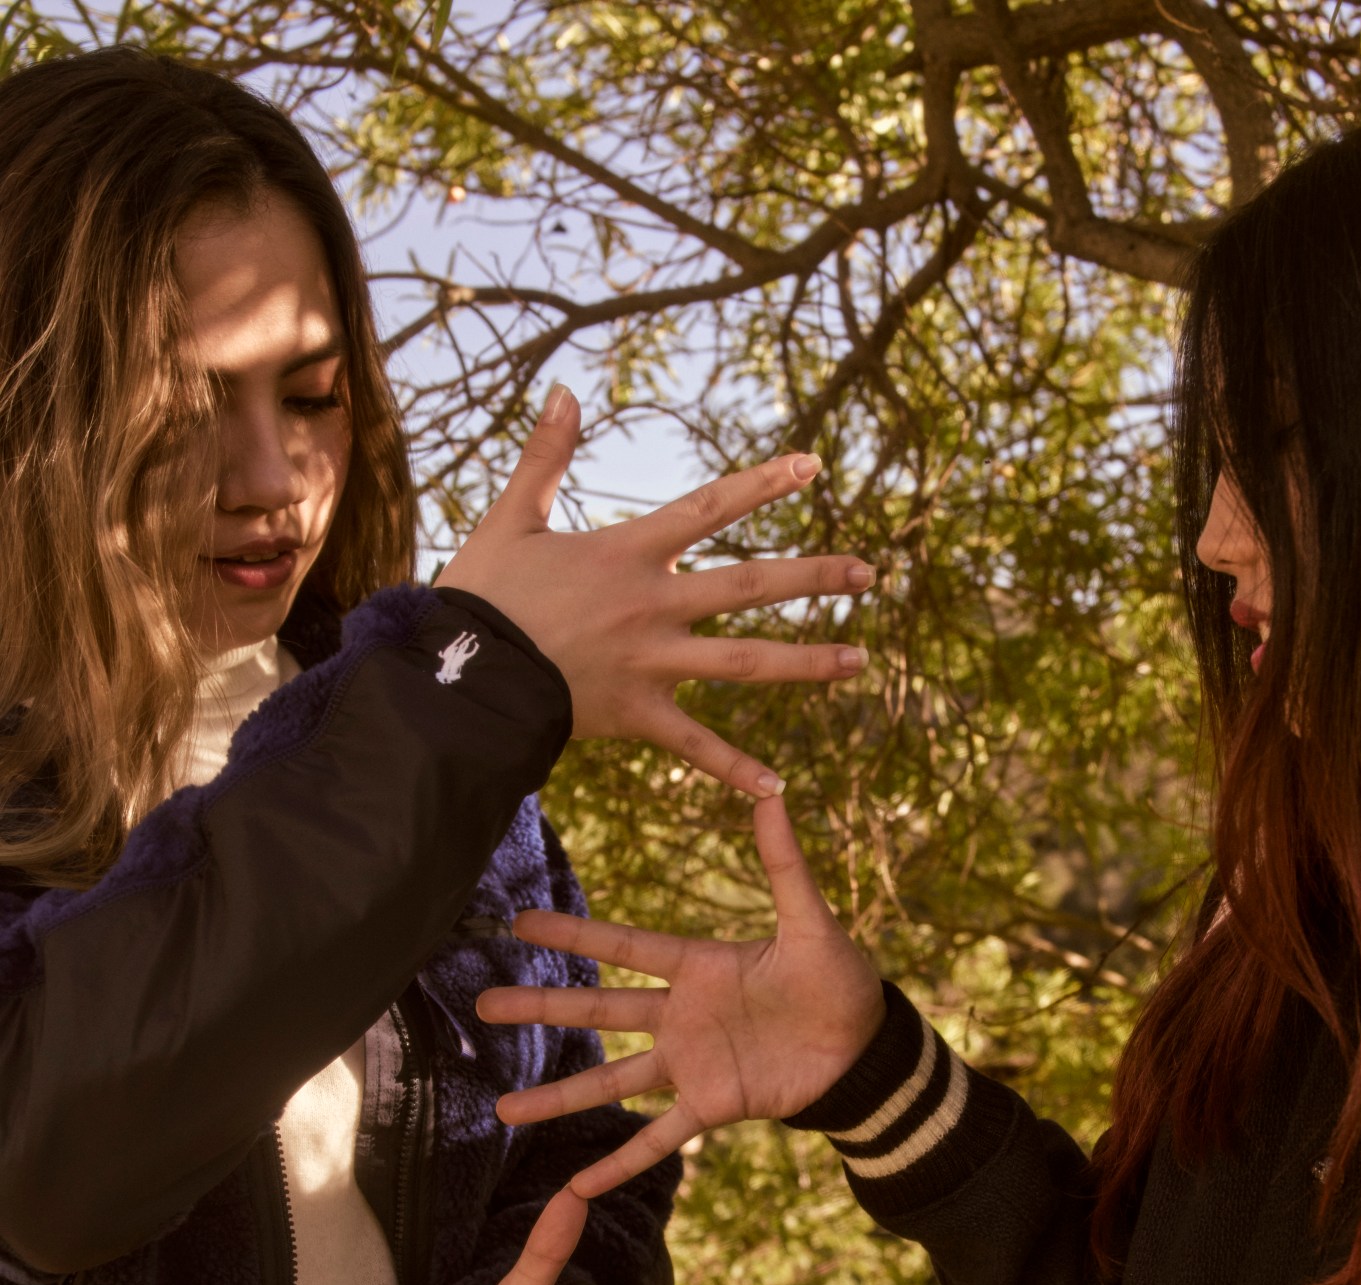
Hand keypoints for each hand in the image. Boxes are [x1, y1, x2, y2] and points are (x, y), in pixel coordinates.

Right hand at [436, 385, 872, 796]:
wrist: (459, 675)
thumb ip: (544, 456)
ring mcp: (652, 663)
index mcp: (629, 552)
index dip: (763, 484)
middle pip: (751, 585)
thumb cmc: (480, 597)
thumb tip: (566, 391)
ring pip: (745, 663)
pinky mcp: (637, 715)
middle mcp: (654, 605)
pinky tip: (777, 788)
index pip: (711, 507)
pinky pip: (695, 746)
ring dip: (807, 662)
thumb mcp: (512, 518)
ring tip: (859, 661)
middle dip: (814, 576)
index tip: (814, 467)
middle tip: (870, 572)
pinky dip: (734, 768)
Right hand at [476, 796, 886, 1194]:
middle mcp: (682, 1016)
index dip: (573, 937)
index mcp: (698, 967)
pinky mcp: (712, 1107)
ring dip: (559, 1097)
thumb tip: (774, 792)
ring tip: (504, 1109)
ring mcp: (691, 1065)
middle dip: (541, 1008)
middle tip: (481, 1004)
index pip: (623, 948)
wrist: (867, 1050)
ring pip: (611, 1081)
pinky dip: (621, 1162)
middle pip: (598, 1012)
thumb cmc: (841, 981)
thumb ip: (785, 864)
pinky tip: (579, 1187)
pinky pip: (659, 1139)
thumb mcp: (812, 922)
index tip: (519, 924)